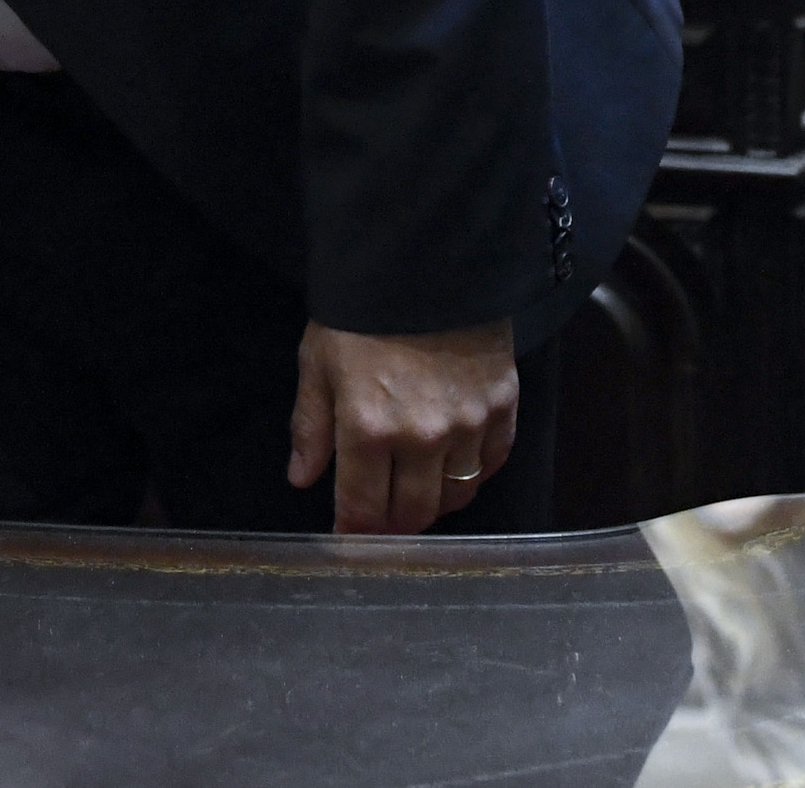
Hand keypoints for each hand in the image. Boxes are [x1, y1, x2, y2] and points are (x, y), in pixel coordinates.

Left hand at [286, 319, 515, 532]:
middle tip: (382, 520)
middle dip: (392, 524)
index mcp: (367, 429)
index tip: (349, 539)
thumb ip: (310, 427)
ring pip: (456, 495)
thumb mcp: (317, 363)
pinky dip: (473, 476)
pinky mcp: (502, 409)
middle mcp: (422, 438)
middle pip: (413, 511)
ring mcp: (468, 426)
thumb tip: (302, 480)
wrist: (425, 266)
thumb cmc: (360, 314)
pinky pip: (492, 464)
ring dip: (434, 505)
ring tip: (416, 497)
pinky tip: (455, 470)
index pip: (362, 506)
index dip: (353, 530)